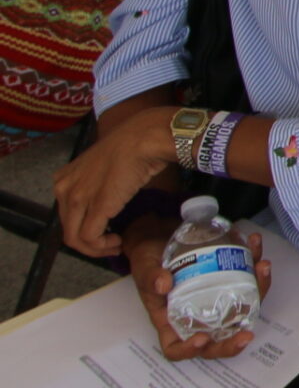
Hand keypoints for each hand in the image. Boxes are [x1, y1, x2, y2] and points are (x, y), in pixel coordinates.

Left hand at [53, 112, 182, 256]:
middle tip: (111, 244)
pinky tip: (118, 241)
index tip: (104, 231)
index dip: (85, 228)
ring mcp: (78, 198)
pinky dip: (103, 246)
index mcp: (65, 178)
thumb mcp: (105, 167)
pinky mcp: (95, 207)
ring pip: (75, 239)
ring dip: (96, 249)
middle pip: (68, 229)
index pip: (67, 214)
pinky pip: (90, 238)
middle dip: (89, 244)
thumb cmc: (133, 147)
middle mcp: (64, 188)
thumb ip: (99, 184)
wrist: (144, 139)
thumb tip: (111, 198)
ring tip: (115, 245)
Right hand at [125, 224, 271, 360]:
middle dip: (233, 342)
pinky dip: (255, 265)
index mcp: (169, 320)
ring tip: (262, 266)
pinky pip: (248, 282)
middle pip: (215, 339)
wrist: (161, 237)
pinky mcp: (230, 284)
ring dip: (258, 290)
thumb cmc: (148, 259)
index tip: (202, 339)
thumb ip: (151, 276)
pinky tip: (255, 246)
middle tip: (247, 335)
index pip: (175, 347)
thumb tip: (163, 284)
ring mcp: (216, 301)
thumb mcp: (143, 266)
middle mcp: (195, 316)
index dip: (189, 350)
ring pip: (241, 309)